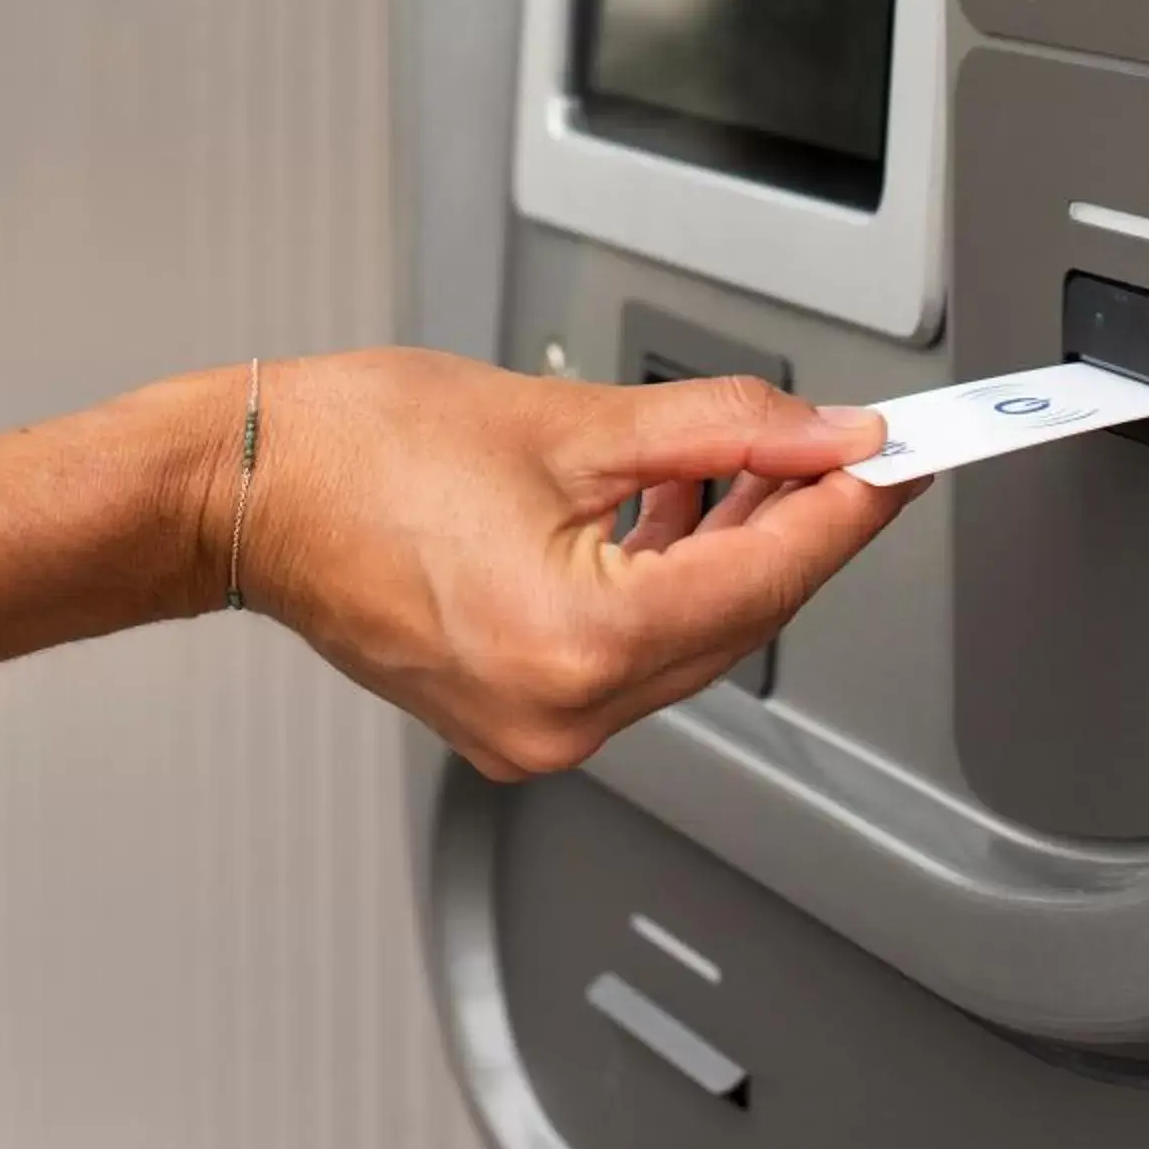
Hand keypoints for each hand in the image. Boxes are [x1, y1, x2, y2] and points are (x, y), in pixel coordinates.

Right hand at [215, 350, 920, 779]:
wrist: (246, 488)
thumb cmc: (360, 450)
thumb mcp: (568, 420)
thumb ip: (718, 431)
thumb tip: (822, 435)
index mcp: (574, 647)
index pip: (762, 582)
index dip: (848, 512)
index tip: (902, 462)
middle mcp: (558, 715)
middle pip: (735, 620)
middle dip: (801, 528)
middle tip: (859, 451)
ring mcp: (532, 728)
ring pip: (688, 638)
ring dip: (735, 551)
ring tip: (772, 462)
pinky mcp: (511, 712)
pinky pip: (631, 651)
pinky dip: (667, 579)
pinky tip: (687, 507)